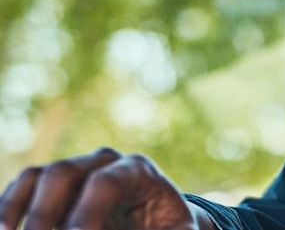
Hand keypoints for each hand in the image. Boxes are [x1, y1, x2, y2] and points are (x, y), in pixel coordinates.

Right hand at [0, 147, 203, 229]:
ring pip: (40, 175)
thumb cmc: (169, 226)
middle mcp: (104, 161)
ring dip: (20, 207)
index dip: (85, 212)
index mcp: (137, 169)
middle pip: (65, 172)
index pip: (104, 182)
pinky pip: (26, 184)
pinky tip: (6, 229)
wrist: (157, 217)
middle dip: (46, 212)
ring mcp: (78, 168)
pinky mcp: (57, 182)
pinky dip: (11, 205)